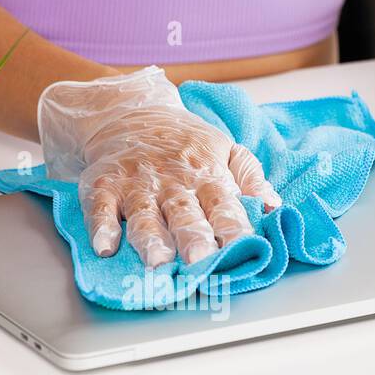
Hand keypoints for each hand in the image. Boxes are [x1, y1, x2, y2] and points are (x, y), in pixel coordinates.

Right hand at [39, 67, 281, 266]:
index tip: (244, 249)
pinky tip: (104, 248)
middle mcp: (172, 183)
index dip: (233, 227)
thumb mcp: (224, 149)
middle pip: (185, 214)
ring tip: (158, 262)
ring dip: (151, 240)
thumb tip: (273, 206)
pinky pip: (100, 208)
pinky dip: (101, 227)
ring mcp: (136, 185)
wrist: (129, 112)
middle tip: (201, 261)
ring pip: (144, 215)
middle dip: (194, 237)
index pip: (224, 205)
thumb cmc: (184, 143)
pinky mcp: (103, 186)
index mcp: (206, 176)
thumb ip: (249, 178)